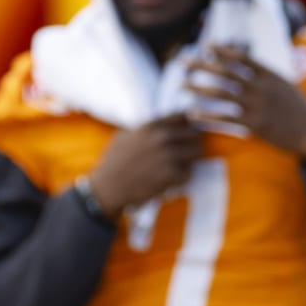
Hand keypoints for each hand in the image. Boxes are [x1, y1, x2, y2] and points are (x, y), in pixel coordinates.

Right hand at [86, 114, 202, 212]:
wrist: (108, 188)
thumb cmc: (114, 162)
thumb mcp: (125, 136)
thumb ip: (146, 129)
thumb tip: (166, 123)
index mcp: (151, 127)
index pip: (183, 116)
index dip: (187, 125)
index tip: (186, 132)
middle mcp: (161, 138)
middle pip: (195, 135)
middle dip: (191, 144)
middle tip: (184, 154)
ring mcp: (168, 155)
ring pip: (197, 153)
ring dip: (190, 160)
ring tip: (176, 167)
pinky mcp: (172, 173)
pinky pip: (189, 173)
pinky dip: (182, 178)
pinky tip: (168, 180)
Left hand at [184, 45, 305, 160]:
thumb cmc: (301, 110)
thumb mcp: (286, 87)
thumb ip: (267, 78)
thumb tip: (251, 68)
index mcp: (270, 75)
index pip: (241, 58)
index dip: (222, 50)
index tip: (206, 45)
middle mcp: (261, 87)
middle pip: (225, 72)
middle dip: (201, 65)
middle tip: (181, 60)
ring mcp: (257, 105)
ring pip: (220, 94)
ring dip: (198, 89)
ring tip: (181, 86)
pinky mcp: (254, 124)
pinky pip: (224, 118)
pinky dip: (206, 116)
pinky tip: (192, 114)